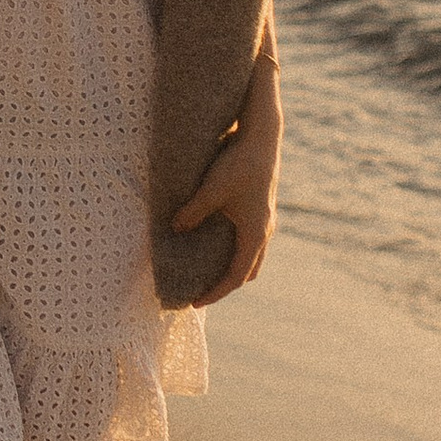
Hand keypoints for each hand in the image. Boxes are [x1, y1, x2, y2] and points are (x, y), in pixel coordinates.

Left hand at [170, 72, 280, 306]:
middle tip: (203, 289)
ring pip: (252, 254)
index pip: (235, 276)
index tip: (195, 303)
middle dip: (226, 283)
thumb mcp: (211, 190)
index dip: (215, 292)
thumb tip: (175, 229)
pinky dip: (236, 248)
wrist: (262, 137)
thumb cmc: (238, 163)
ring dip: (233, 265)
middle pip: (247, 270)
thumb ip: (192, 212)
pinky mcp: (261, 206)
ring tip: (208, 268)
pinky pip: (250, 238)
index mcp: (255, 233)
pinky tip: (216, 239)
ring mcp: (265, 218)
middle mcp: (264, 230)